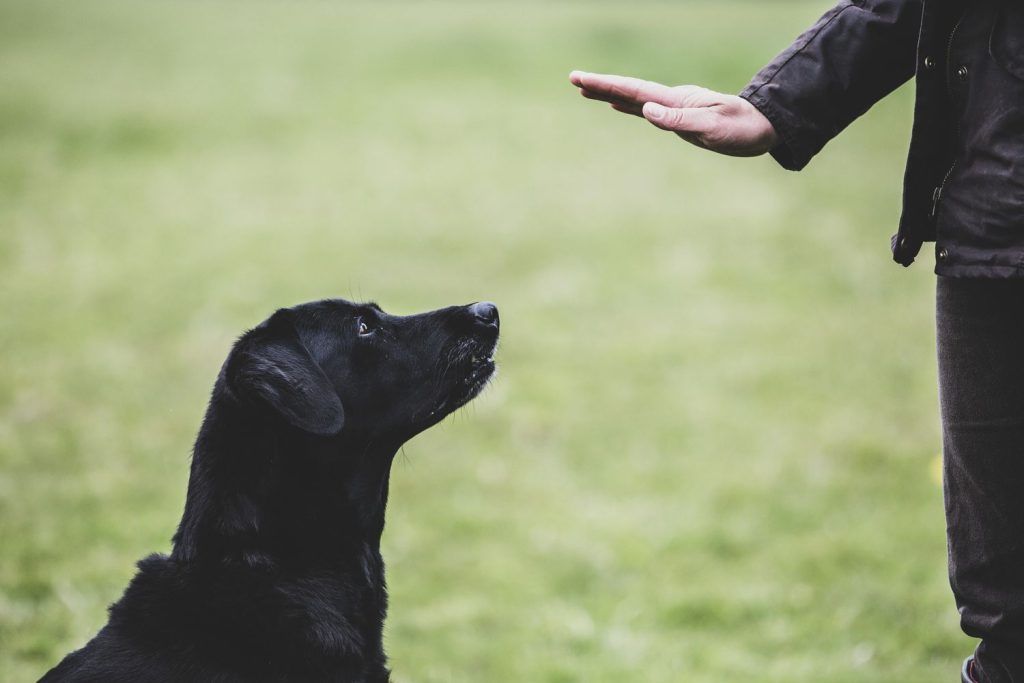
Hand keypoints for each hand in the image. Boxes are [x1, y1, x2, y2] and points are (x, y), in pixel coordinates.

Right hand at [569, 71, 777, 157]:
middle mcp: (672, 100)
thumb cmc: (742, 130)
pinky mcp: (680, 117)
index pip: (634, 91)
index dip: (606, 85)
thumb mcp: (711, 129)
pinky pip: (645, 108)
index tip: (581, 79)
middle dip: (601, 85)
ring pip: (634, 98)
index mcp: (676, 101)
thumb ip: (679, 120)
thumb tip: (646, 110)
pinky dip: (627, 105)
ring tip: (586, 89)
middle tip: (574, 78)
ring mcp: (675, 107)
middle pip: (629, 90)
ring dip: (610, 93)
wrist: (766, 127)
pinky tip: (618, 106)